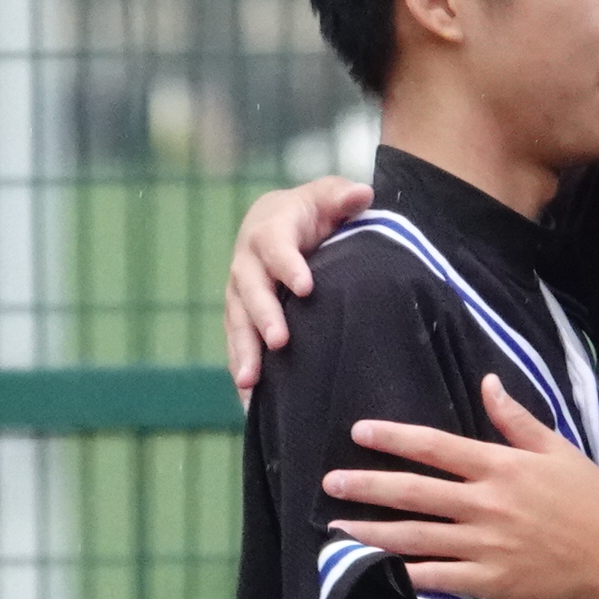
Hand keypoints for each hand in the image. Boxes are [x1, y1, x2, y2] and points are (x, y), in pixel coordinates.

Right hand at [223, 176, 372, 398]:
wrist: (277, 225)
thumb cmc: (309, 213)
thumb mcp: (326, 197)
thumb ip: (342, 197)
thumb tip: (362, 194)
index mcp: (268, 232)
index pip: (275, 248)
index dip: (288, 266)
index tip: (307, 287)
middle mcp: (246, 264)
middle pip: (251, 291)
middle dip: (263, 316)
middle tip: (279, 342)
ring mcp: (238, 295)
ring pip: (236, 324)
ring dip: (243, 352)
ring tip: (251, 383)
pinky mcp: (239, 320)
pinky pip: (236, 346)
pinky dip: (242, 371)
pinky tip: (250, 404)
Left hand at [325, 377, 598, 598]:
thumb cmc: (592, 504)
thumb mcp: (559, 451)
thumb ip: (516, 421)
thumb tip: (487, 383)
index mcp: (502, 467)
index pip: (435, 447)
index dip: (393, 439)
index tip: (359, 433)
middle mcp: (487, 504)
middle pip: (413, 492)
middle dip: (366, 486)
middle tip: (329, 483)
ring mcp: (485, 546)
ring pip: (414, 538)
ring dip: (371, 532)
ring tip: (336, 526)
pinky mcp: (489, 583)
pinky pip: (435, 578)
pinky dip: (402, 575)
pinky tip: (373, 572)